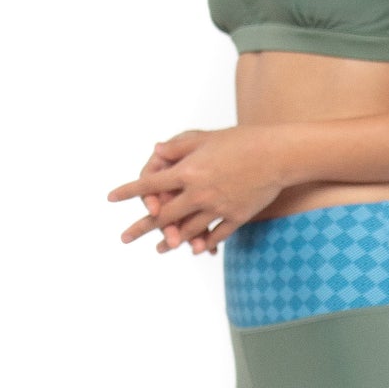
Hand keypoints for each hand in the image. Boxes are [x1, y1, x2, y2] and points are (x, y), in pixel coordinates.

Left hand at [107, 126, 285, 251]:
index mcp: (187, 171)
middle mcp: (198, 193)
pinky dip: (204, 243)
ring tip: (159, 249)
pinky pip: (216, 235)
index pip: (150, 184)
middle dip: (141, 227)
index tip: (111, 198)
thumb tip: (155, 152)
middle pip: (164, 216)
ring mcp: (217, 208)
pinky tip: (195, 250)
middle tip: (124, 237)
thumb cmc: (241, 140)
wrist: (277, 155)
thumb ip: (178, 146)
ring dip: (171, 241)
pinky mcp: (236, 217)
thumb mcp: (204, 137)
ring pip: (188, 230)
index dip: (129, 191)